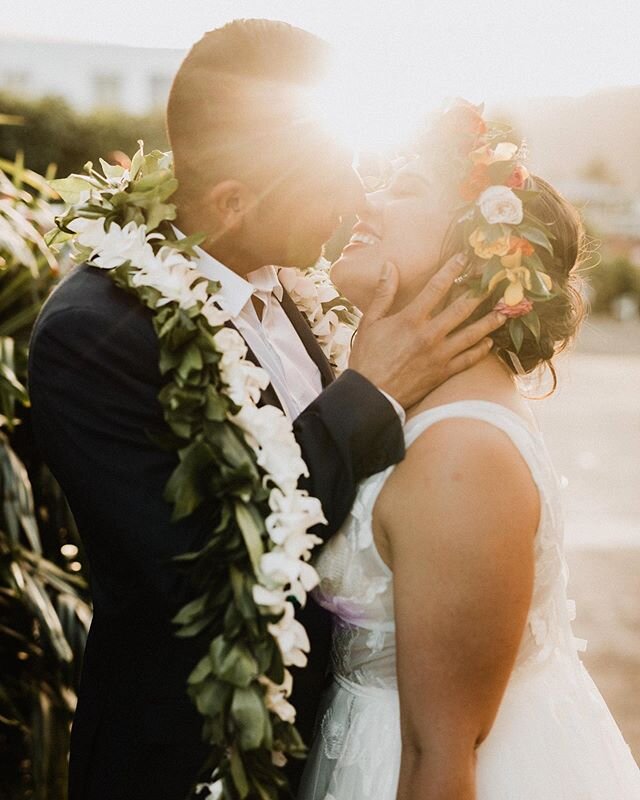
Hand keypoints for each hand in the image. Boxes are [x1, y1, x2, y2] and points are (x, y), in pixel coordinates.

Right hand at [348, 255, 506, 409]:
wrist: (371, 395)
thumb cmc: (367, 358)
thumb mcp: (369, 322)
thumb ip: (383, 293)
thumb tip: (391, 266)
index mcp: (410, 319)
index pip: (437, 287)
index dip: (452, 269)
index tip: (465, 258)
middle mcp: (429, 335)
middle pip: (462, 308)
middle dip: (480, 292)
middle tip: (494, 280)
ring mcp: (439, 355)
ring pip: (472, 334)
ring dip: (489, 321)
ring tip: (504, 311)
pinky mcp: (443, 372)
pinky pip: (468, 359)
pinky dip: (481, 350)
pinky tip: (489, 342)